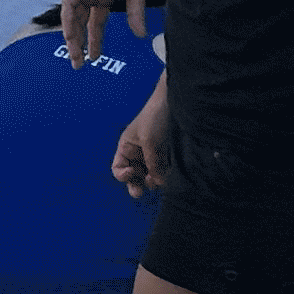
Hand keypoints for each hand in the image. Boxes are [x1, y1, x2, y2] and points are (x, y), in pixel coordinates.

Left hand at [58, 0, 150, 64]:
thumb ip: (136, 15)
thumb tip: (141, 35)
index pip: (94, 23)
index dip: (93, 41)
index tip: (93, 57)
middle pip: (79, 22)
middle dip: (78, 43)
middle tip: (77, 63)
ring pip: (70, 16)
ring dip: (71, 36)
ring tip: (74, 54)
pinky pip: (68, 4)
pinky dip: (69, 19)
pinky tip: (71, 35)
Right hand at [111, 84, 175, 201]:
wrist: (175, 101)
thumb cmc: (155, 116)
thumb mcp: (150, 141)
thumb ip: (153, 164)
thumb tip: (158, 184)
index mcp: (127, 147)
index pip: (118, 169)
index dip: (123, 175)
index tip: (133, 172)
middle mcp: (138, 154)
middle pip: (134, 177)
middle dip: (136, 185)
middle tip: (141, 192)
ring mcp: (153, 155)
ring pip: (150, 176)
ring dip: (153, 181)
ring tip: (160, 180)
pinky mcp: (167, 155)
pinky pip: (163, 171)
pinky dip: (165, 176)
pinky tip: (169, 176)